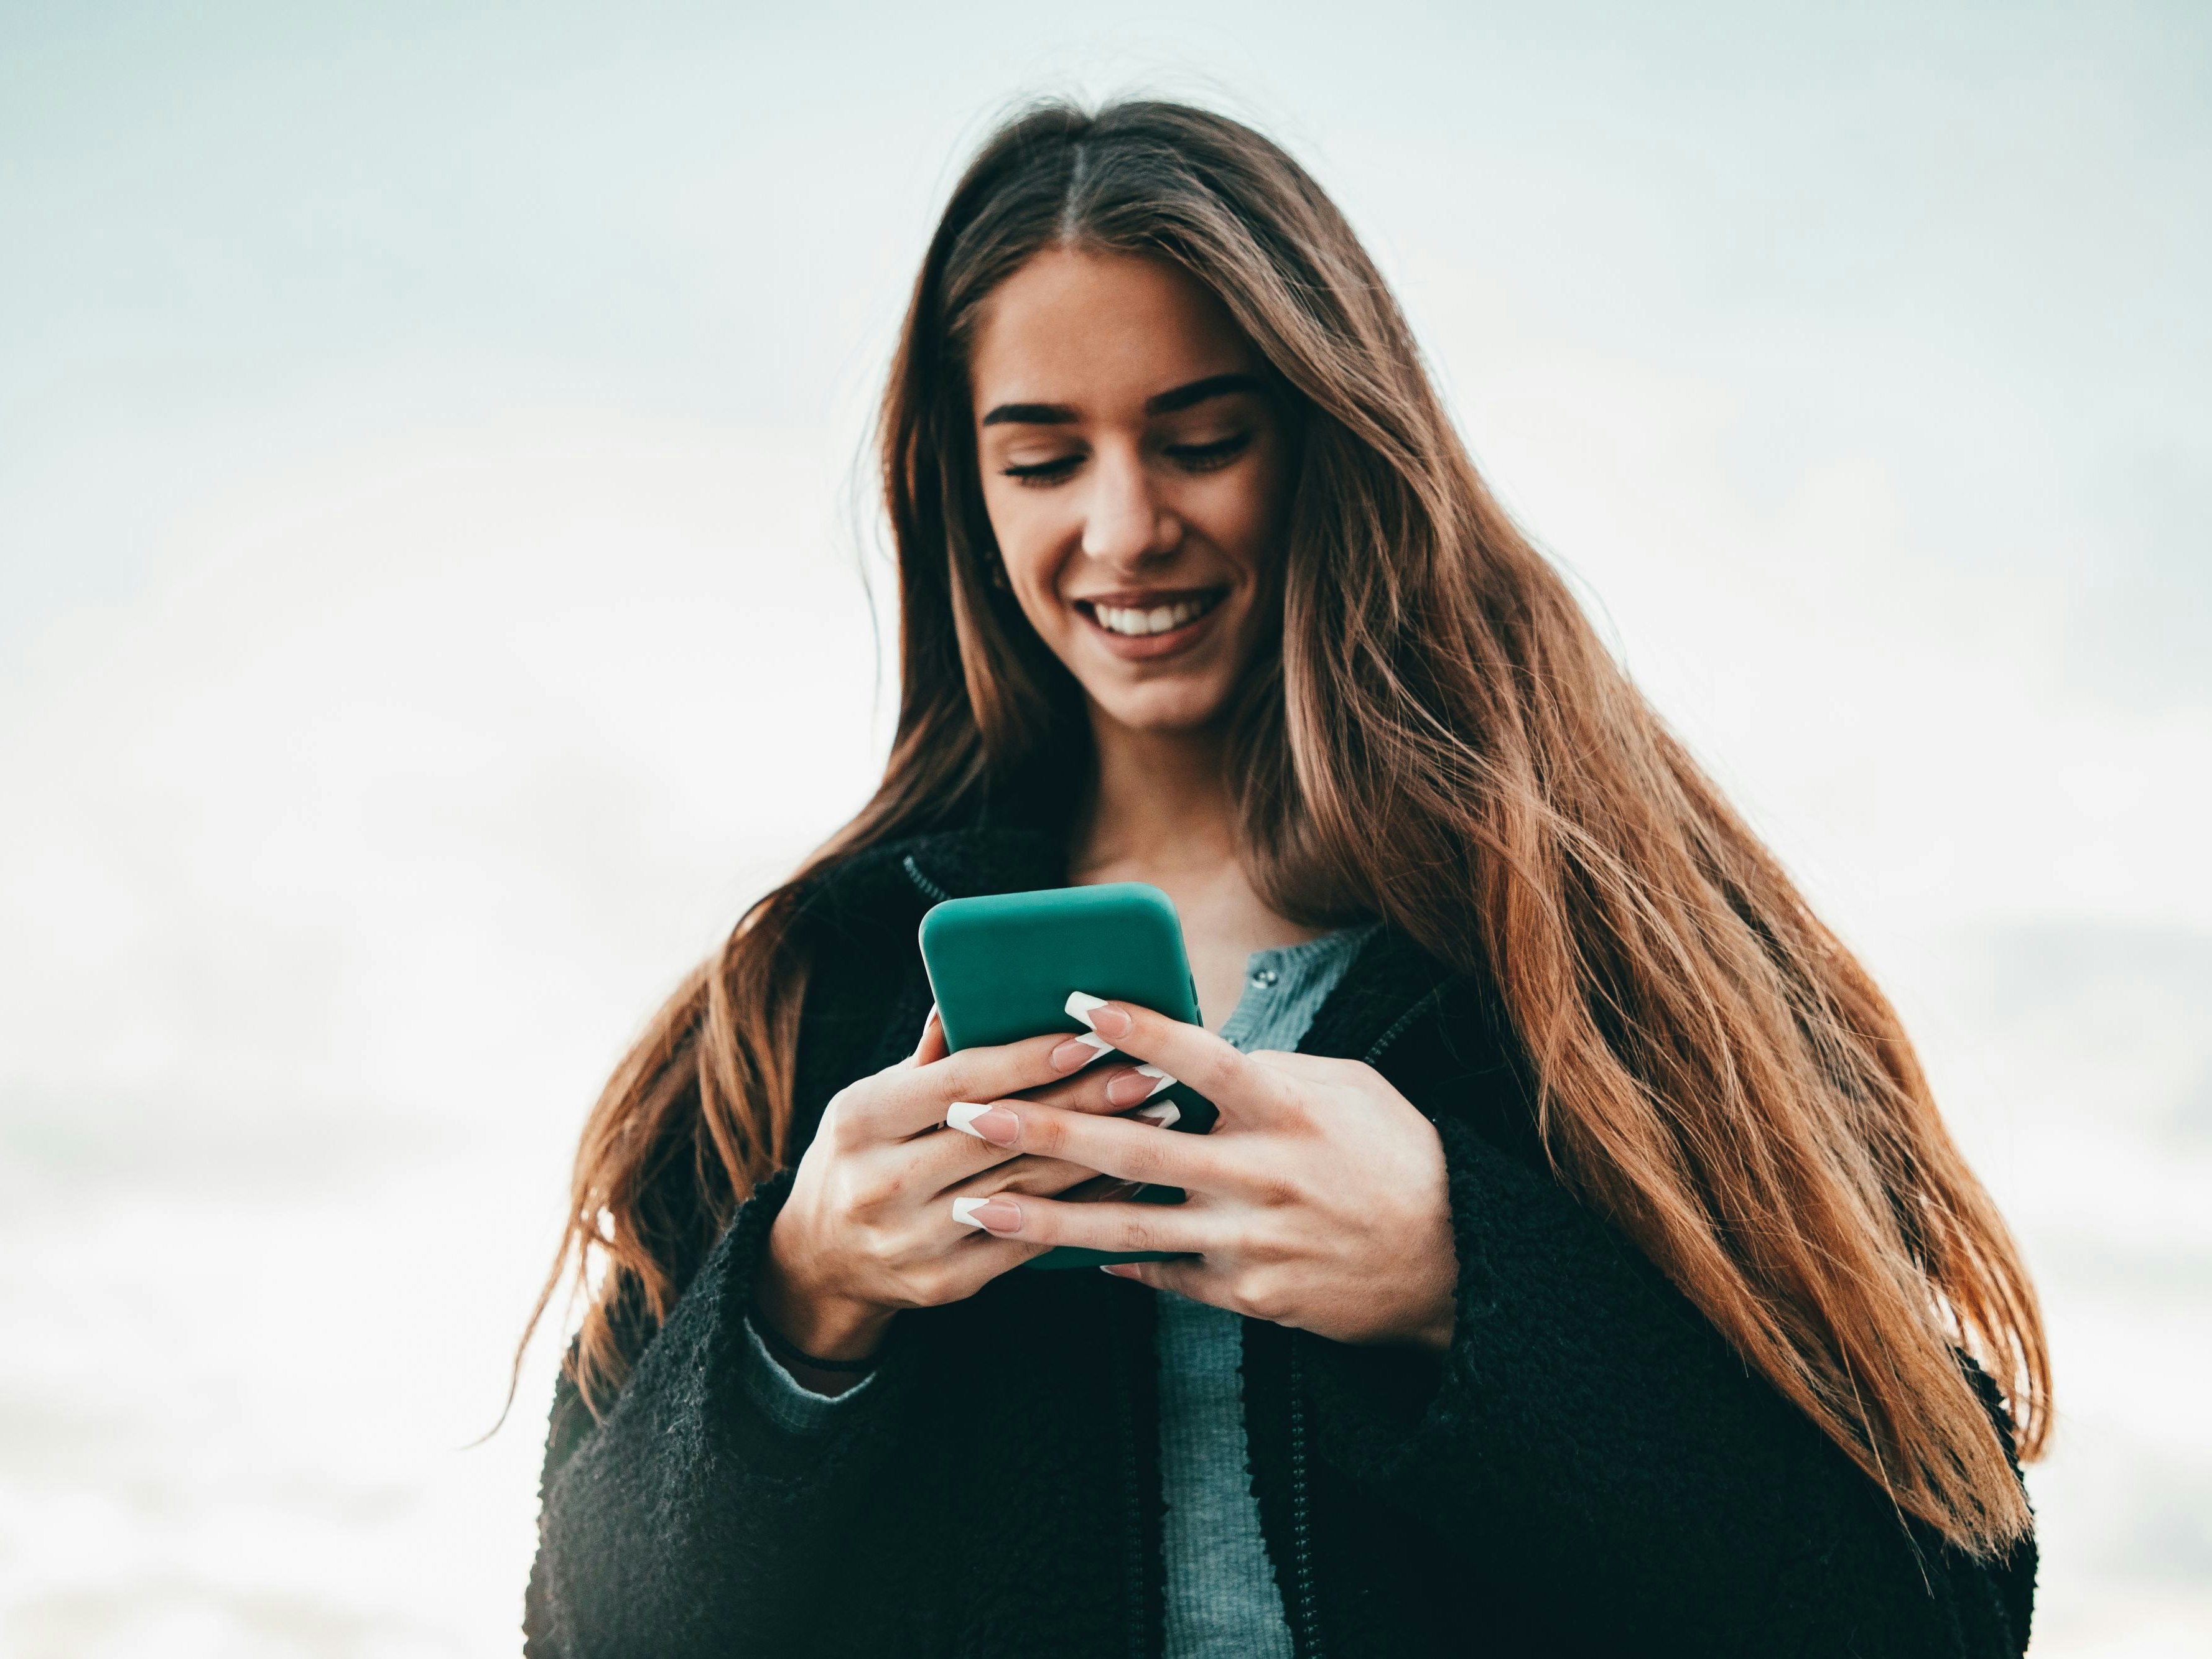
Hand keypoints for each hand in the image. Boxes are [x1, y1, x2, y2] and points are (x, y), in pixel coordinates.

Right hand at [755, 1007, 1171, 1361]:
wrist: (818, 1260)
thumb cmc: (859, 1156)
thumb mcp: (870, 1100)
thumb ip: (928, 1060)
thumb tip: (968, 995)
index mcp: (861, 1121)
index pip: (959, 1083)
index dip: (1029, 1060)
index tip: (1092, 1036)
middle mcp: (881, 1183)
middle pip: (1002, 1135)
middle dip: (1084, 1101)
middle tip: (1148, 1072)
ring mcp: (913, 1240)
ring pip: (1026, 1189)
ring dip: (1100, 1153)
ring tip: (1157, 1117)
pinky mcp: (944, 1283)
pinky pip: (1029, 1240)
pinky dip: (1082, 1207)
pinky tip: (1127, 1178)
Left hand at [940, 998, 1457, 1350]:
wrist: (1451, 1261)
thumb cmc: (1394, 1154)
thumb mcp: (1345, 1089)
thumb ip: (1265, 1070)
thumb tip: (1189, 1050)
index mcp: (1288, 1108)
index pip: (1202, 1057)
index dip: (1140, 1029)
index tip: (1075, 1003)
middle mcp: (1262, 1173)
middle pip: (1136, 1147)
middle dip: (1044, 1128)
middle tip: (971, 1109)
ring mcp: (1250, 1240)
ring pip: (1127, 1227)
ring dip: (1044, 1214)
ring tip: (975, 1202)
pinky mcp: (1248, 1293)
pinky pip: (1163, 1275)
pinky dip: (1111, 1262)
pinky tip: (1054, 1254)